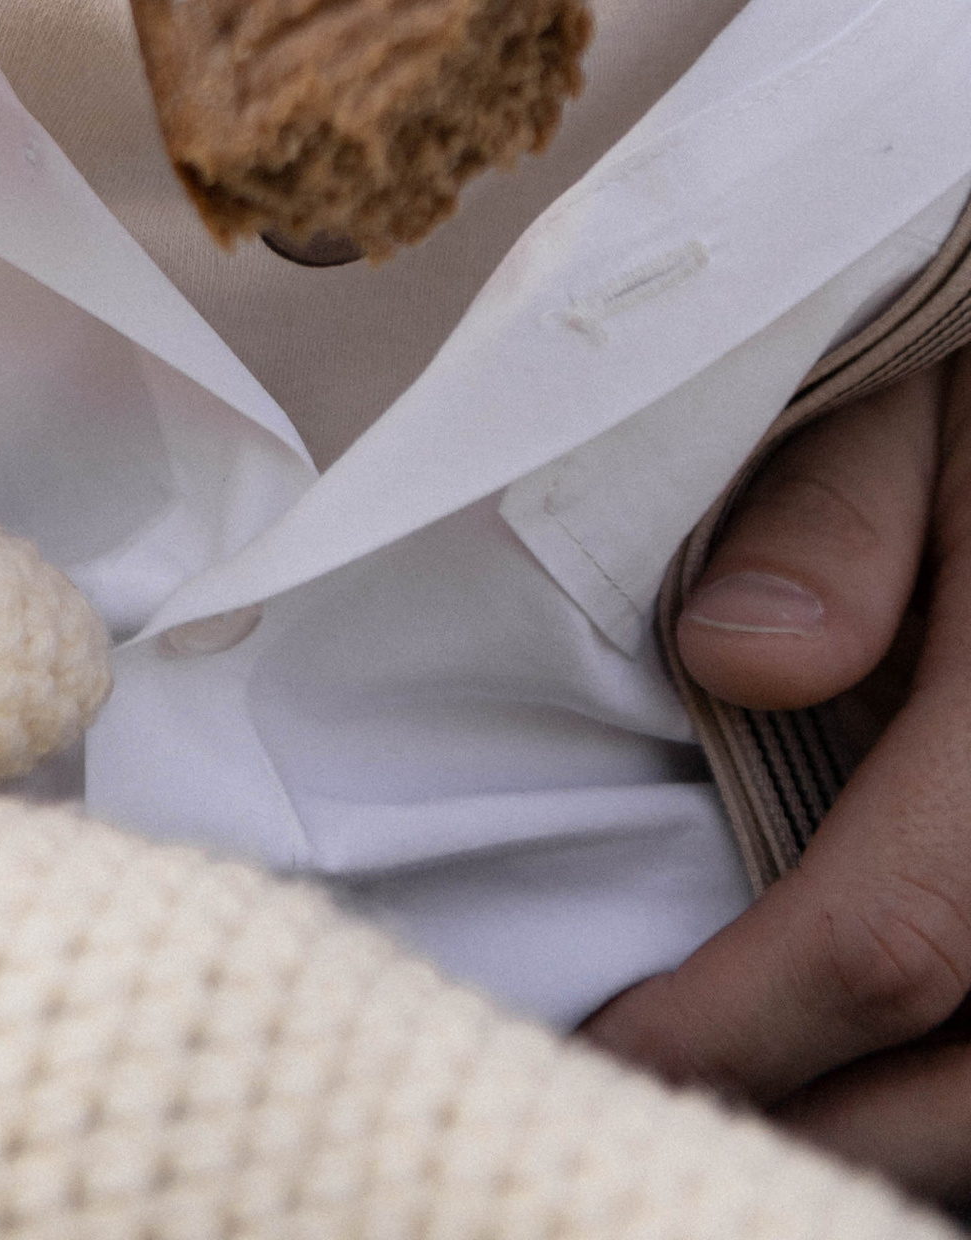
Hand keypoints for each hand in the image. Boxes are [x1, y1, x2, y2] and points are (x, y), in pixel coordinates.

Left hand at [586, 358, 970, 1210]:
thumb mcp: (906, 398)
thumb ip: (833, 512)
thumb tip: (738, 654)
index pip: (892, 932)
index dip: (734, 1022)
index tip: (601, 1048)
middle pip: (970, 1088)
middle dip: (798, 1120)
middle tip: (631, 1106)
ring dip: (880, 1135)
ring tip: (732, 1093)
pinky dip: (941, 1093)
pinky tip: (838, 1071)